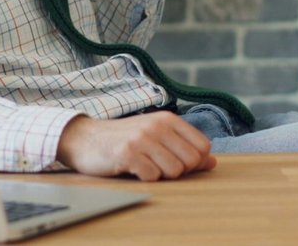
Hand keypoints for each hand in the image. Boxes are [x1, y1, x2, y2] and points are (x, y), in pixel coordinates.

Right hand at [56, 113, 216, 180]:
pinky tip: (132, 169)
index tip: (176, 161)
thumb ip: (185, 147)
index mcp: (168, 119)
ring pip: (174, 171)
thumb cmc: (124, 139)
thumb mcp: (156, 137)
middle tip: (157, 165)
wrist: (85, 138)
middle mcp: (157, 126)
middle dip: (178, 170)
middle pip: (191, 161)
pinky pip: (152, 176)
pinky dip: (144, 178)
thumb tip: (212, 161)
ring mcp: (142, 139)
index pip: (202, 147)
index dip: (194, 161)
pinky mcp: (128, 154)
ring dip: (160, 175)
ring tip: (144, 165)